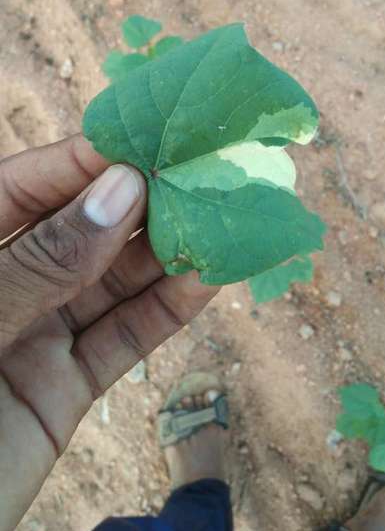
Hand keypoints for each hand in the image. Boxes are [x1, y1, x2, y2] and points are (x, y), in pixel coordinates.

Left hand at [0, 135, 218, 530]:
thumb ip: (41, 260)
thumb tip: (119, 190)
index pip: (22, 187)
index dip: (80, 162)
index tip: (141, 143)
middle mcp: (5, 285)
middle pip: (78, 232)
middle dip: (135, 203)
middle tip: (197, 175)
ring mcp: (35, 334)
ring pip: (109, 284)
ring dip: (163, 254)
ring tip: (217, 220)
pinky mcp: (65, 388)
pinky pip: (121, 341)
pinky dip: (166, 312)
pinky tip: (205, 280)